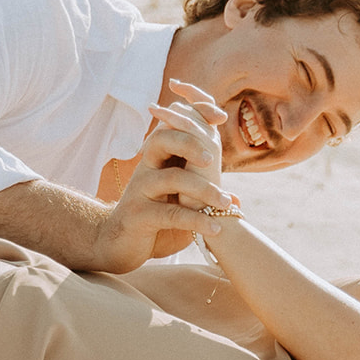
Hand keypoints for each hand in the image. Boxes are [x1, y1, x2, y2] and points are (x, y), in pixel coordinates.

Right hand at [93, 81, 233, 269]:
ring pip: (172, 178)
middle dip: (191, 143)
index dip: (195, 113)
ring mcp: (140, 190)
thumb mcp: (178, 204)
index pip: (173, 125)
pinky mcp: (138, 215)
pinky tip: (215, 228)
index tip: (221, 116)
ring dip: (203, 189)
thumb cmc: (155, 221)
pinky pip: (170, 214)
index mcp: (158, 159)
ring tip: (224, 202)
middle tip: (212, 160)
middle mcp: (147, 168)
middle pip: (163, 139)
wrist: (121, 246)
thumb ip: (203, 197)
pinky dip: (196, 220)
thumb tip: (238, 199)